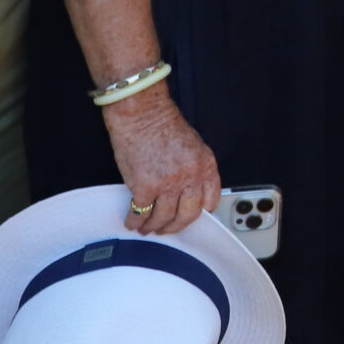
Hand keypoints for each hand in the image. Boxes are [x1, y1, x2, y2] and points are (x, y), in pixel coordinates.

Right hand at [100, 90, 220, 236]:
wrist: (141, 113)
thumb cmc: (162, 124)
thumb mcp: (193, 146)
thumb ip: (194, 169)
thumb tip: (187, 190)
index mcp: (206, 166)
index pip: (211, 200)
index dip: (199, 212)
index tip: (191, 217)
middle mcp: (190, 177)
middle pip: (188, 215)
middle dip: (176, 226)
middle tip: (167, 229)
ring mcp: (168, 184)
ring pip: (163, 218)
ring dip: (154, 226)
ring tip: (147, 228)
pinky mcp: (144, 188)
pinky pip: (140, 213)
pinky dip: (135, 221)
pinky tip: (132, 223)